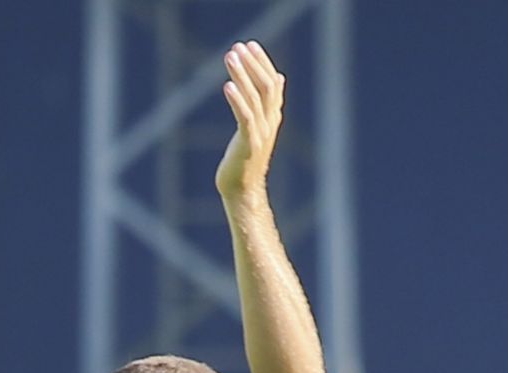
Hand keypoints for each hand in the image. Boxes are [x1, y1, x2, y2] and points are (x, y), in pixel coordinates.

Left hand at [215, 41, 284, 200]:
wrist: (242, 191)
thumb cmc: (245, 159)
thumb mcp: (257, 128)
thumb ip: (266, 104)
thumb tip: (279, 78)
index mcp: (272, 118)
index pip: (272, 84)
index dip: (262, 63)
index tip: (250, 45)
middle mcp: (270, 123)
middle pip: (266, 87)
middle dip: (252, 64)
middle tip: (238, 46)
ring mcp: (261, 134)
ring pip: (255, 98)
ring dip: (242, 75)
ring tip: (230, 56)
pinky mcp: (249, 145)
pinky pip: (245, 118)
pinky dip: (238, 100)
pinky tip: (228, 85)